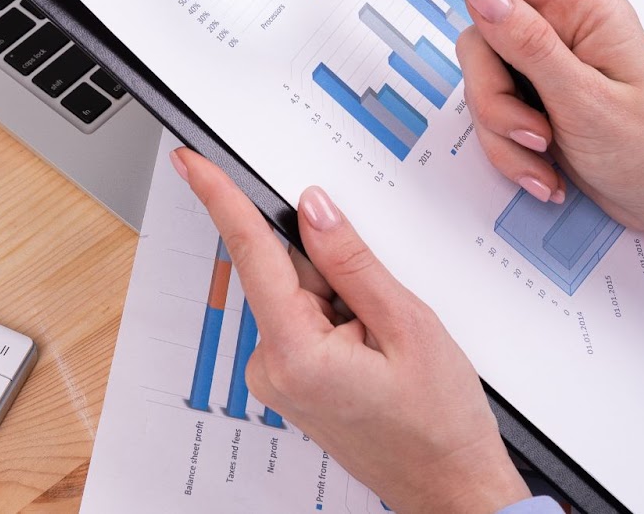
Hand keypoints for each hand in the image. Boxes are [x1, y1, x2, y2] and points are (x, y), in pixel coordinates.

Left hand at [172, 146, 528, 513]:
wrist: (449, 487)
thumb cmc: (438, 425)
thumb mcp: (409, 325)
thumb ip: (353, 261)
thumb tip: (313, 209)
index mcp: (296, 354)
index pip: (252, 254)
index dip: (221, 198)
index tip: (194, 163)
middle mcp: (272, 368)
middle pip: (284, 272)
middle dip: (332, 267)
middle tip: (384, 306)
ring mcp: (276, 377)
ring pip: (298, 294)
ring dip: (341, 297)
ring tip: (388, 340)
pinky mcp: (288, 380)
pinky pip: (304, 319)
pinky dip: (338, 317)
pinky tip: (374, 347)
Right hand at [386, 0, 643, 272]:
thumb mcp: (586, 99)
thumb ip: (528, 43)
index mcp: (584, 10)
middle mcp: (564, 30)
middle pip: (481, 41)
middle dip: (494, 98)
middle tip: (532, 131)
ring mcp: (549, 65)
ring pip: (483, 83)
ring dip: (506, 132)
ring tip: (546, 157)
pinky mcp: (541, 97)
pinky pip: (496, 114)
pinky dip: (512, 148)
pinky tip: (546, 167)